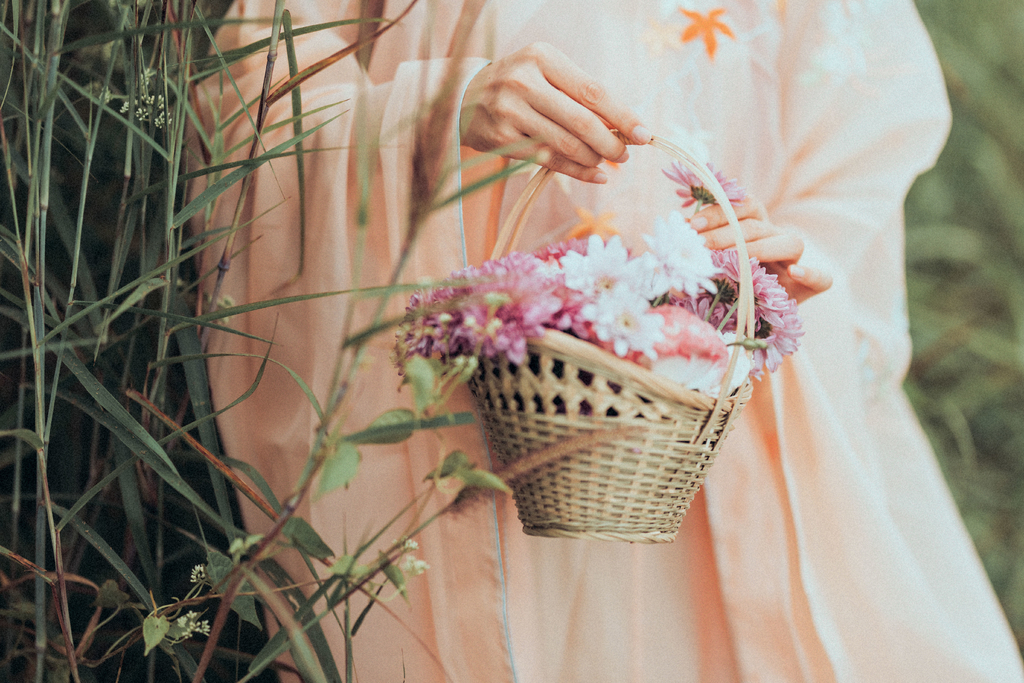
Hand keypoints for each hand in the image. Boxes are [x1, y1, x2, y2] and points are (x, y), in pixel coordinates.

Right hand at [460, 42, 650, 182]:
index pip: (593, 91)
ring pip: (565, 143)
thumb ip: (580, 94)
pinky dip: (576, 171)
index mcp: (543, 57)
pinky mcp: (501, 138)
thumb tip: (624, 126)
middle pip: (581, 120)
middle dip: (610, 142)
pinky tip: (594, 176)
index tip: (644, 134)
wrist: (463, 97)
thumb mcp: (546, 74)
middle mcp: (524, 81)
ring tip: (607, 163)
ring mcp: (510, 110)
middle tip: (625, 155)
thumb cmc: (519, 85)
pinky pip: (547, 160)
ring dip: (594, 158)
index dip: (622, 115)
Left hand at [690, 197, 832, 303]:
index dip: (718, 212)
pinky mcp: (810, 286)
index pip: (742, 206)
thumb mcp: (710, 268)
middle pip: (757, 226)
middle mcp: (776, 237)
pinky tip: (796, 272)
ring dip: (760, 249)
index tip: (691, 224)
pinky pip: (822, 278)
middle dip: (725, 234)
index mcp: (754, 226)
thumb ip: (697, 257)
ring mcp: (795, 260)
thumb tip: (671, 253)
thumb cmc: (728, 286)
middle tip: (699, 246)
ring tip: (736, 261)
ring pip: (790, 242)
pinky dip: (812, 273)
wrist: (757, 314)